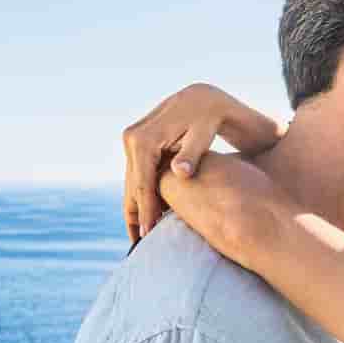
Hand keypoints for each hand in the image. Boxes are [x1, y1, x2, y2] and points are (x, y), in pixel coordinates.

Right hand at [122, 83, 277, 242]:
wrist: (207, 99)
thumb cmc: (211, 118)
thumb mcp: (204, 133)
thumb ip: (193, 154)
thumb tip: (180, 172)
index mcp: (145, 138)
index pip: (143, 182)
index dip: (146, 210)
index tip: (148, 235)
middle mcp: (132, 137)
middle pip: (132, 184)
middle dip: (138, 214)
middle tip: (142, 244)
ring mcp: (133, 139)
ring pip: (132, 181)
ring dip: (137, 207)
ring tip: (142, 237)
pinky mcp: (138, 142)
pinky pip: (137, 173)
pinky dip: (142, 193)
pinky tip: (148, 214)